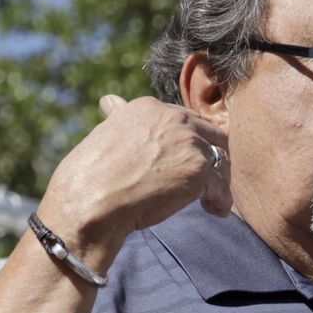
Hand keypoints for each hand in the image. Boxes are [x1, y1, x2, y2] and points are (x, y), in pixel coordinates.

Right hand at [37, 94, 232, 255]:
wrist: (90, 203)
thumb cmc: (90, 176)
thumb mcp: (104, 132)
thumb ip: (118, 117)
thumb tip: (110, 102)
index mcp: (149, 107)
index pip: (187, 120)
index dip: (190, 142)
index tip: (184, 161)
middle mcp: (173, 118)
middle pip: (212, 135)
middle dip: (211, 157)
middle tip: (205, 180)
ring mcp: (189, 143)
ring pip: (221, 160)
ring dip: (218, 180)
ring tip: (210, 199)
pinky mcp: (199, 171)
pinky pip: (222, 188)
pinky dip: (221, 202)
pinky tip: (215, 211)